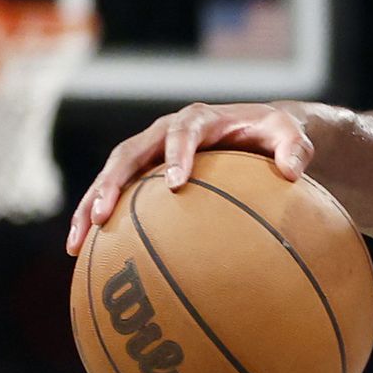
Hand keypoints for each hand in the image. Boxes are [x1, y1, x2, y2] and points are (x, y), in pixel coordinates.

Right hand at [64, 101, 314, 255]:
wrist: (258, 130)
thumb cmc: (275, 133)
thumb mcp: (292, 134)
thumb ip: (296, 149)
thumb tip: (291, 172)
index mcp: (200, 119)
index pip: (185, 132)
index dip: (178, 154)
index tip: (176, 184)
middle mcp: (166, 130)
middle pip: (130, 152)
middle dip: (113, 183)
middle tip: (102, 214)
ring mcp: (150, 150)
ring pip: (111, 175)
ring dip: (90, 205)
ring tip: (76, 243)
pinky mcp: (142, 172)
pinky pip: (115, 194)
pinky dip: (95, 219)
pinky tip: (82, 253)